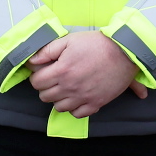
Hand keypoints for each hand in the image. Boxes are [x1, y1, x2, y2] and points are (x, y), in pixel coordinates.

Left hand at [26, 31, 147, 118]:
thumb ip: (47, 51)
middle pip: (45, 97)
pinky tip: (77, 98)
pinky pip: (77, 114)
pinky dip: (74, 108)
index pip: (36, 83)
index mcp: (61, 71)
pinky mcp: (96, 103)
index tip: (44, 72)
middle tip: (54, 79)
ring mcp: (83, 97)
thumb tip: (31, 61)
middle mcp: (70, 87)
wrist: (125, 52)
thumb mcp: (69, 40)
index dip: (37, 76)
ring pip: (59, 107)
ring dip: (59, 99)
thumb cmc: (97, 44)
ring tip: (66, 88)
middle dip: (46, 88)